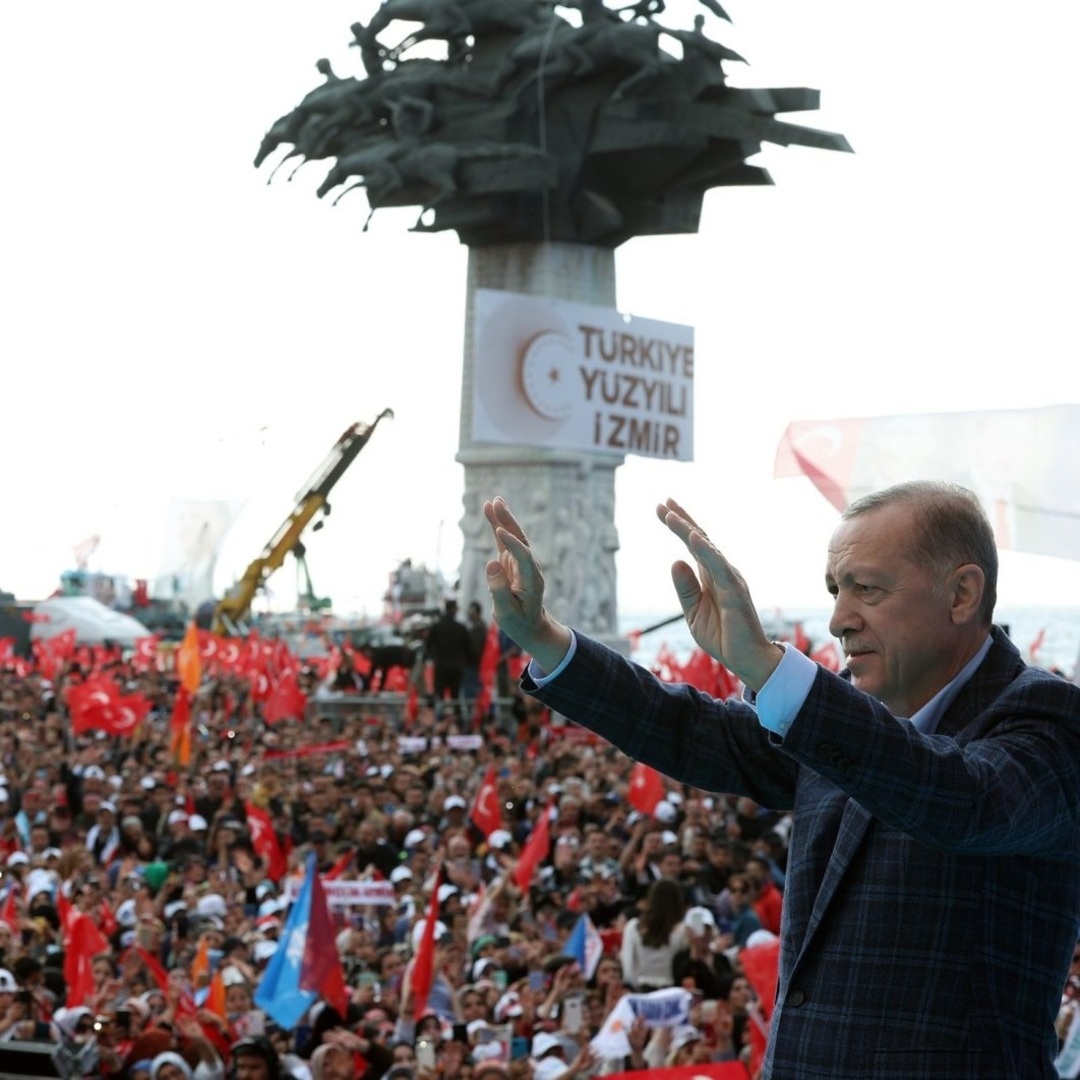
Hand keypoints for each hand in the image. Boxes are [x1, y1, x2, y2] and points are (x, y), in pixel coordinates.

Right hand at [483, 497, 572, 673]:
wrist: (529, 624)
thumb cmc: (518, 621)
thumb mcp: (506, 612)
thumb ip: (499, 590)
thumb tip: (490, 564)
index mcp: (532, 581)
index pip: (524, 557)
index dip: (513, 544)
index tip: (499, 532)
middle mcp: (529, 567)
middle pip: (521, 540)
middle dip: (509, 522)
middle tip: (498, 503)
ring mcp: (521, 562)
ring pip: (513, 537)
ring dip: (504, 519)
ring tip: (494, 501)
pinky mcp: (512, 561)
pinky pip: (504, 541)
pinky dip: (497, 525)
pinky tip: (489, 509)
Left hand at [656, 498, 782, 691]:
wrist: (746, 659)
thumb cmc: (722, 636)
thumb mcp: (693, 612)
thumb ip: (685, 588)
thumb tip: (675, 561)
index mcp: (711, 576)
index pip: (693, 546)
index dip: (679, 527)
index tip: (662, 509)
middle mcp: (722, 572)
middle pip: (700, 539)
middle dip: (681, 520)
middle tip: (663, 502)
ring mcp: (730, 579)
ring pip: (707, 548)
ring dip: (688, 530)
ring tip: (671, 514)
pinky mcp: (735, 591)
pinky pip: (719, 567)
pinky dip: (706, 551)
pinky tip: (692, 537)